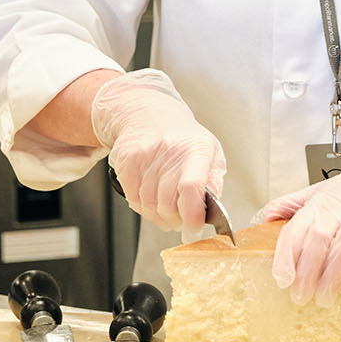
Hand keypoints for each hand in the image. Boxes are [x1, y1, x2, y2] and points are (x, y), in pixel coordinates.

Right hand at [91, 69, 225, 235]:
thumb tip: (213, 211)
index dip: (192, 215)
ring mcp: (146, 155)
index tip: (194, 228)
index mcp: (198, 149)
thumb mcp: (209, 152)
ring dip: (158, 216)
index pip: (192, 187)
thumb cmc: (183, 139)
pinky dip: (143, 207)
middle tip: (180, 221)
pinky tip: (151, 198)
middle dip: (175, 221)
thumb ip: (213, 182)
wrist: (147, 113)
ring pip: (149, 206)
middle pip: (168, 204)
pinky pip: (133, 200)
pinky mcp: (127, 161)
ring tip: (166, 208)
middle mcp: (171, 150)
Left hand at [255, 142, 340, 305]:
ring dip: (332, 274)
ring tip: (324, 298)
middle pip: (317, 240)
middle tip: (300, 298)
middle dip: (306, 272)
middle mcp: (339, 209)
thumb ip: (292, 204)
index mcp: (319, 204)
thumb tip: (262, 217)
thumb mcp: (321, 190)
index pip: (296, 229)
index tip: (281, 280)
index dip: (286, 256)